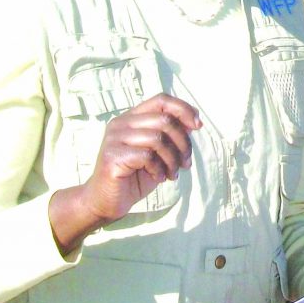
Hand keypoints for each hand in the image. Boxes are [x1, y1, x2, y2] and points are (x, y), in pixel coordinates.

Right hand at [49, 94, 199, 254]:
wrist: (106, 202)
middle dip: (183, 142)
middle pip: (164, 120)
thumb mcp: (159, 154)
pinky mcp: (112, 156)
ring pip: (158, 138)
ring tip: (172, 173)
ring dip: (172, 159)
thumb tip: (194, 123)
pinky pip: (147, 156)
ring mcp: (114, 138)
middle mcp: (121, 123)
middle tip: (185, 163)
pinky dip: (159, 168)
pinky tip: (159, 177)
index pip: (161, 100)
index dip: (183, 110)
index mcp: (132, 118)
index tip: (198, 126)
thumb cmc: (133, 177)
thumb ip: (172, 136)